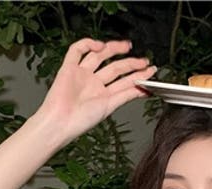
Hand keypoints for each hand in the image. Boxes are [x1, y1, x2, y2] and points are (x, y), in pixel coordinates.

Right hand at [37, 37, 155, 139]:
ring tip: (127, 46)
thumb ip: (126, 95)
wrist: (60, 122)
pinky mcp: (68, 68)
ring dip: (114, 49)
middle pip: (115, 68)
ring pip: (100, 56)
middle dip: (131, 62)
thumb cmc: (80, 121)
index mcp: (103, 95)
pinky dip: (87, 44)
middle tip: (143, 59)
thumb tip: (144, 88)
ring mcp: (82, 75)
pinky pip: (76, 50)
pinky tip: (99, 46)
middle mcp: (94, 84)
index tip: (151, 71)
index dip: (138, 76)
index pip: (124, 82)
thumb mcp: (110, 107)